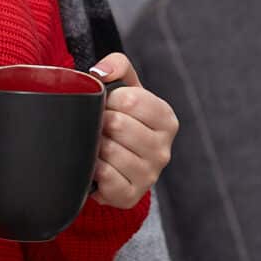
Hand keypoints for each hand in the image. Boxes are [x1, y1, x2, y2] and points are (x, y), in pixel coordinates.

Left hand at [88, 52, 177, 208]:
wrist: (117, 161)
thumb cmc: (122, 119)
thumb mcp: (125, 88)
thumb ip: (117, 65)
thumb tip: (101, 72)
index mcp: (166, 119)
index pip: (131, 100)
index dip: (109, 100)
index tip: (108, 106)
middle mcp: (163, 149)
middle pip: (118, 125)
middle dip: (100, 123)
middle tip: (99, 127)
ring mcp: (150, 175)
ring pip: (110, 151)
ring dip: (95, 146)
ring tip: (98, 145)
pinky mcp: (131, 195)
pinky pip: (105, 177)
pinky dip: (94, 169)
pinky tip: (97, 166)